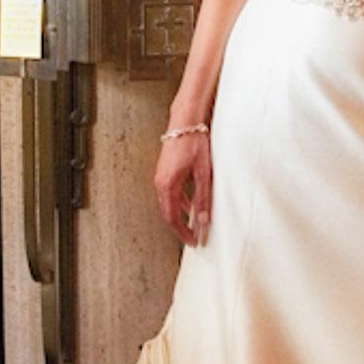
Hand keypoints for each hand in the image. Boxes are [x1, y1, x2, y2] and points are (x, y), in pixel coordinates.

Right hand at [155, 129, 211, 246]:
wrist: (185, 122)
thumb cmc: (193, 143)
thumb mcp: (203, 173)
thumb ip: (203, 197)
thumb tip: (202, 219)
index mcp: (167, 184)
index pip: (172, 217)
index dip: (182, 232)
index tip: (192, 241)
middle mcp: (160, 182)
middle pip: (167, 213)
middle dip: (180, 228)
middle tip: (193, 238)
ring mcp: (160, 177)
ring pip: (168, 204)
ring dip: (179, 216)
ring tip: (192, 226)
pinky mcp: (164, 172)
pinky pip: (170, 194)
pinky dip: (179, 204)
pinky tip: (190, 206)